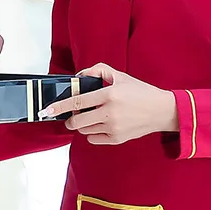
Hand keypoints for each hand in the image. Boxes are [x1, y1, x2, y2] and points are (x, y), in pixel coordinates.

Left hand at [40, 63, 177, 145]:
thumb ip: (97, 70)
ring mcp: (114, 128)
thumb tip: (79, 76)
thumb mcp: (120, 76)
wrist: (162, 111)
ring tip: (93, 116)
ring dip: (82, 124)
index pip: (78, 101)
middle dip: (70, 118)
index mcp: (110, 95)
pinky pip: (94, 139)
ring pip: (84, 130)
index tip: (48, 109)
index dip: (60, 106)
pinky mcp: (117, 139)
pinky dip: (92, 133)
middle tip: (73, 114)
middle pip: (77, 121)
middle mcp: (110, 113)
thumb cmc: (141, 92)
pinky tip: (101, 124)